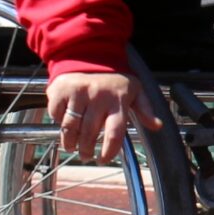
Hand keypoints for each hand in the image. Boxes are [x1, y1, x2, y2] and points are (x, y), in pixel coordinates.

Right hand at [45, 71, 162, 163]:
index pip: (114, 133)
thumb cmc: (114, 80)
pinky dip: (58, 121)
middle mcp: (98, 97)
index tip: (103, 159)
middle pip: (89, 134)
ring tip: (72, 147)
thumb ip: (145, 109)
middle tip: (86, 155)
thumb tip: (157, 126)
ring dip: (70, 142)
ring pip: (70, 128)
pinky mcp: (61, 90)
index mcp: (118, 101)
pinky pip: (56, 114)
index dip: (108, 151)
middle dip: (86, 150)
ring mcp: (78, 93)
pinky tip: (64, 123)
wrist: (89, 55)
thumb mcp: (134, 91)